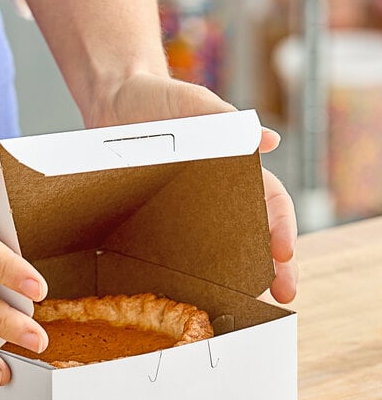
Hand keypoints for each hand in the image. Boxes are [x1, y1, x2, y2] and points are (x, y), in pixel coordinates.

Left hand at [86, 73, 297, 303]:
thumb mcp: (189, 103)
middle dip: (274, 264)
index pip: (269, 200)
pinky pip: (176, 243)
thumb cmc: (156, 98)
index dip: (282, 227)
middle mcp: (215, 190)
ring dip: (237, 273)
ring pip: (220, 244)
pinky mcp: (155, 214)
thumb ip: (223, 118)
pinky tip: (196, 289)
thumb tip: (268, 142)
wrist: (113, 101)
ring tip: (245, 300)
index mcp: (232, 164)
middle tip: (283, 293)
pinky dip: (192, 267)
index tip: (285, 254)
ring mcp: (185, 205)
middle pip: (253, 231)